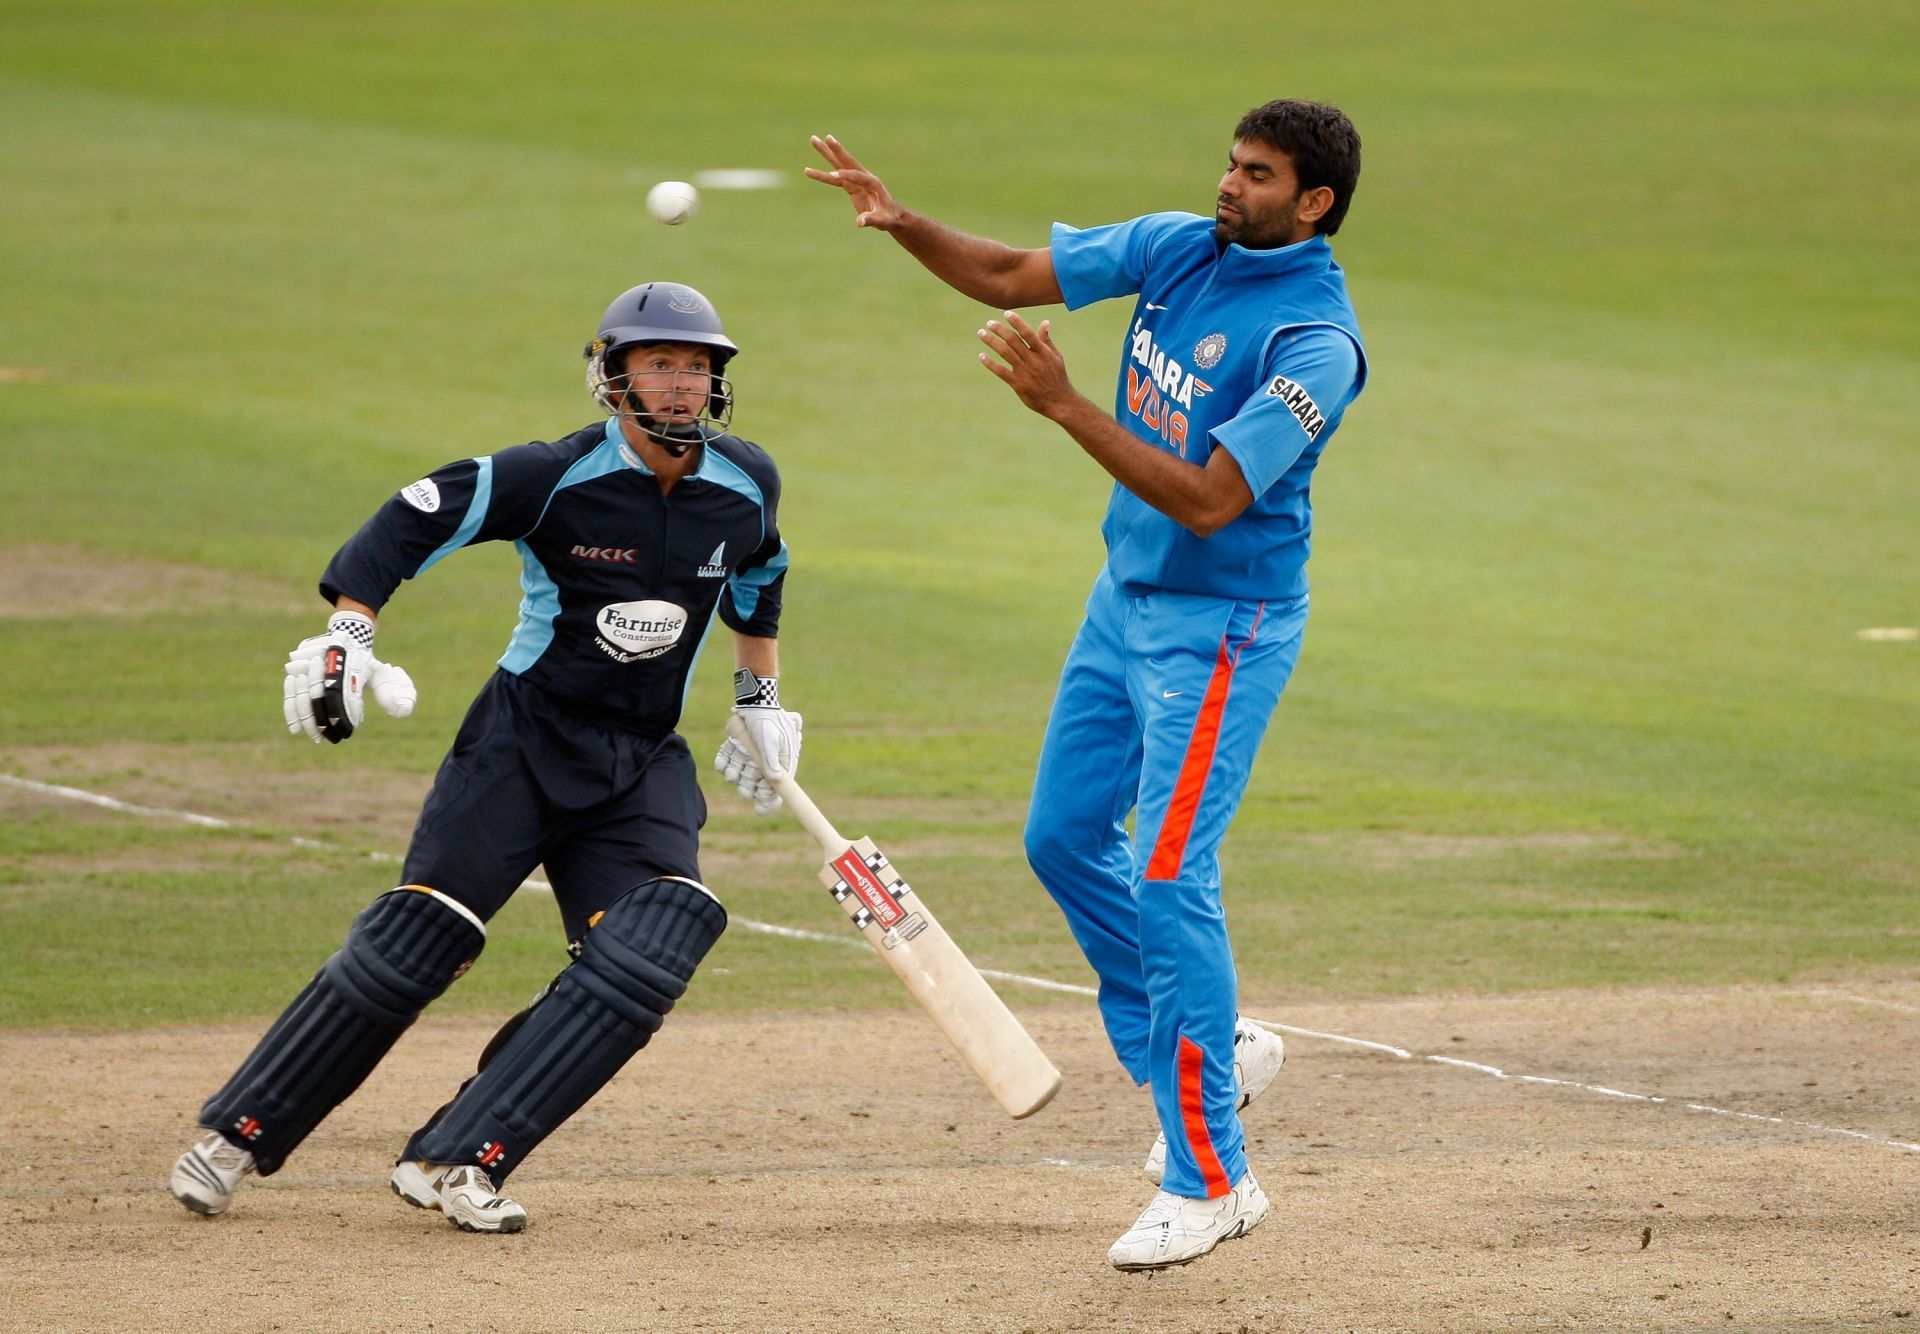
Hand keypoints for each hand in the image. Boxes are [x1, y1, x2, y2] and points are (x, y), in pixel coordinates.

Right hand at [282, 611, 413, 743]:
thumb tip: (401, 712)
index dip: (344, 714)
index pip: (344, 694)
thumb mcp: (379, 673)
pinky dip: (292, 711)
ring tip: (315, 738)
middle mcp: (327, 664)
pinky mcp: (296, 668)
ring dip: (308, 720)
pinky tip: (296, 729)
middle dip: (324, 722)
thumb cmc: (362, 661)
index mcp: (349, 664)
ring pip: (303, 697)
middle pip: (320, 698)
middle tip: (331, 739)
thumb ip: (388, 692)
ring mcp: (309, 664)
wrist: (343, 635)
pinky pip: (291, 694)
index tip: (348, 730)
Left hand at [715, 707, 802, 815]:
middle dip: (748, 789)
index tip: (760, 810)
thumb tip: (775, 780)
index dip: (770, 802)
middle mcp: (765, 764)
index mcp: (780, 764)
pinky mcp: (736, 751)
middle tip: (743, 790)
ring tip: (731, 772)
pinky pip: (726, 764)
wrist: (753, 702)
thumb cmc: (767, 720)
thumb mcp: (770, 739)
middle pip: (756, 787)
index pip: (777, 790)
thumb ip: (771, 759)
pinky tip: (723, 763)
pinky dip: (723, 764)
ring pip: (739, 776)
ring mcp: (749, 758)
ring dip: (735, 776)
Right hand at [805, 135, 904, 230]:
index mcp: (873, 183)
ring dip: (826, 154)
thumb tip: (859, 222)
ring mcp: (856, 180)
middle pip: (847, 161)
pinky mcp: (851, 186)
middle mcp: (864, 177)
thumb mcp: (882, 221)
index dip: (846, 175)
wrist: (891, 216)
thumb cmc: (888, 218)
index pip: (857, 176)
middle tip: (825, 137)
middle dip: (836, 150)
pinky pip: (835, 179)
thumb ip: (870, 220)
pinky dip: (823, 175)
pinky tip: (809, 171)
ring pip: (839, 165)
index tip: (834, 176)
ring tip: (813, 140)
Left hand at [978, 311, 1077, 419]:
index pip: (1028, 333)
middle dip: (1000, 330)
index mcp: (1043, 352)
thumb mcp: (1056, 357)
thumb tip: (1045, 322)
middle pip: (1013, 341)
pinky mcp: (1018, 384)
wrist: (1059, 402)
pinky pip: (1001, 372)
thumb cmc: (1058, 377)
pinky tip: (982, 356)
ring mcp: (1025, 373)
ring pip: (1005, 353)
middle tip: (989, 323)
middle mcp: (1033, 361)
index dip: (1017, 322)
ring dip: (992, 342)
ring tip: (981, 333)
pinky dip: (990, 363)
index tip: (1006, 313)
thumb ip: (1046, 340)